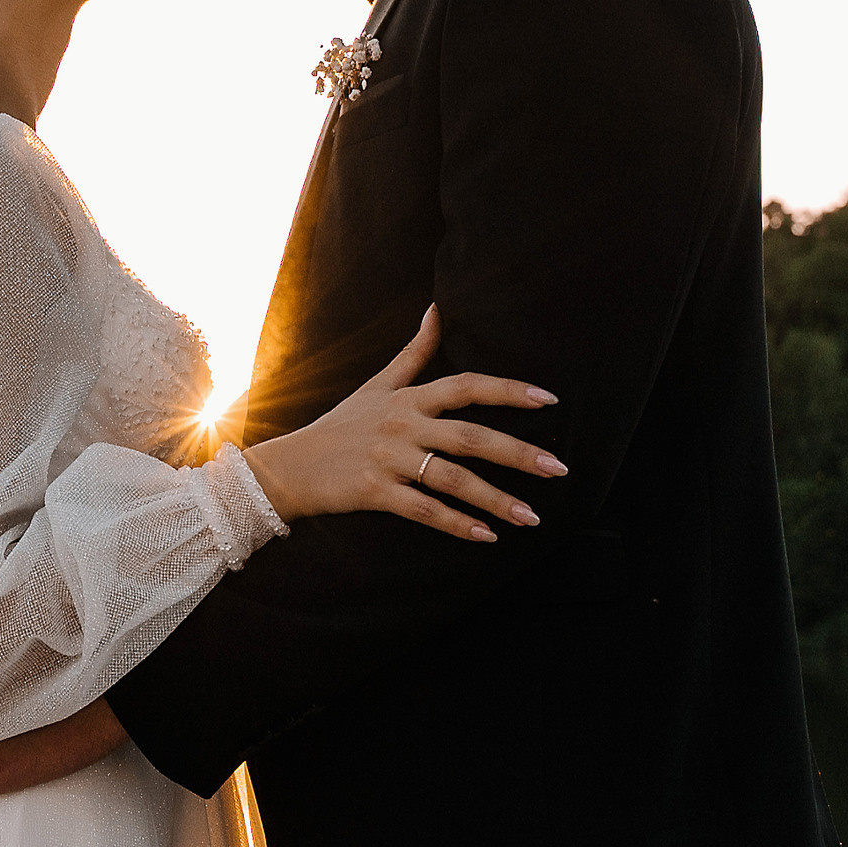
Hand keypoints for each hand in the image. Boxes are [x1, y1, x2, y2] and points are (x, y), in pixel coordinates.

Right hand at [240, 305, 565, 542]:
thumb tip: (438, 309)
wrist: (288, 466)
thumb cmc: (339, 425)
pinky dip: (457, 525)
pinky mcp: (374, 492)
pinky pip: (424, 511)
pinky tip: (487, 537)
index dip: (508, 390)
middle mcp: (402, 425)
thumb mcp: (376, 385)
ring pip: (452, 479)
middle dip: (519, 453)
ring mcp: (388, 459)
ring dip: (496, 499)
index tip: (549, 399)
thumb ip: (414, 352)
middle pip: (470, 437)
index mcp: (407, 398)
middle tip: (559, 469)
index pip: (465, 386)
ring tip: (532, 516)